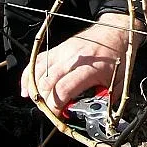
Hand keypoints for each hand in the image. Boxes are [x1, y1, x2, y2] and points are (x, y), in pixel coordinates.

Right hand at [21, 14, 143, 115]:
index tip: (57, 115)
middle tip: (50, 112)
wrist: (116, 30)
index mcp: (89, 69)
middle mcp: (73, 59)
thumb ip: (106, 100)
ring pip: (38, 72)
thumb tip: (96, 115)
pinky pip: (37, 62)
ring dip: (34, 90)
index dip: (55, 106)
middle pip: (46, 83)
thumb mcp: (119, 82)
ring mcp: (63, 52)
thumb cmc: (118, 55)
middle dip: (44, 102)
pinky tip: (26, 89)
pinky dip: (28, 76)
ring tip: (39, 103)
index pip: (62, 89)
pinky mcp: (58, 48)